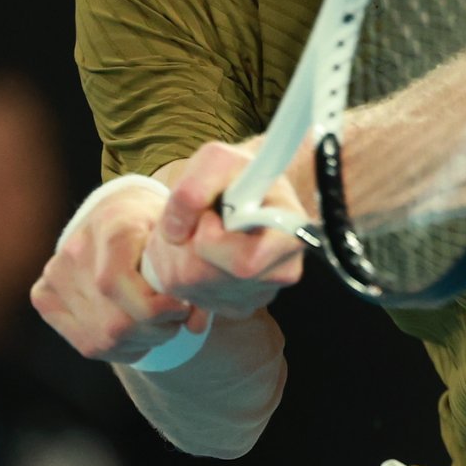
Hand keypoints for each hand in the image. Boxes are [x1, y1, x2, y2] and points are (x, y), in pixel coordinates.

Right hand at [31, 181, 198, 364]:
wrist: (117, 213)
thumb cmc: (155, 227)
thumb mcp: (178, 237)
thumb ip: (191, 275)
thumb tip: (196, 325)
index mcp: (109, 225)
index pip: (114, 282)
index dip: (153, 307)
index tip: (181, 307)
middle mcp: (74, 249)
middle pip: (112, 320)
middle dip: (154, 331)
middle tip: (175, 321)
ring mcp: (54, 275)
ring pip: (101, 338)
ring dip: (140, 344)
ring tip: (159, 328)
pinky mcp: (44, 297)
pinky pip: (87, 344)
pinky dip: (119, 350)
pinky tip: (137, 337)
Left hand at [144, 141, 307, 318]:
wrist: (246, 189)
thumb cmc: (237, 173)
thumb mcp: (216, 160)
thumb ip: (193, 189)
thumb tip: (174, 233)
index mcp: (291, 235)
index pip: (244, 265)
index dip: (213, 241)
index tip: (210, 214)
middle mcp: (281, 273)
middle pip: (209, 279)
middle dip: (186, 245)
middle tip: (197, 219)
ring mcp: (258, 294)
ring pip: (193, 289)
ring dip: (176, 255)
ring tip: (193, 228)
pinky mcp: (235, 305)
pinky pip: (190, 297)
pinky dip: (178, 271)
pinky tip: (194, 248)